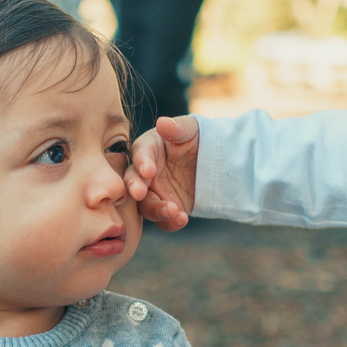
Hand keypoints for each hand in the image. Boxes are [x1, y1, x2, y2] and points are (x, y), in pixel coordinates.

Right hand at [124, 115, 198, 231]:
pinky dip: (170, 222)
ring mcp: (154, 192)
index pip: (141, 153)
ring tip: (173, 210)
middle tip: (139, 193)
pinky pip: (163, 220)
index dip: (142, 161)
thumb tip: (163, 123)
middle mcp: (146, 172)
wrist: (213, 163)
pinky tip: (182, 219)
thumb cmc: (197, 139)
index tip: (148, 170)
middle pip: (133, 181)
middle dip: (135, 188)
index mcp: (149, 147)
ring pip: (145, 205)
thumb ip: (178, 128)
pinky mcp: (165, 208)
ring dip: (156, 209)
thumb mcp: (192, 129)